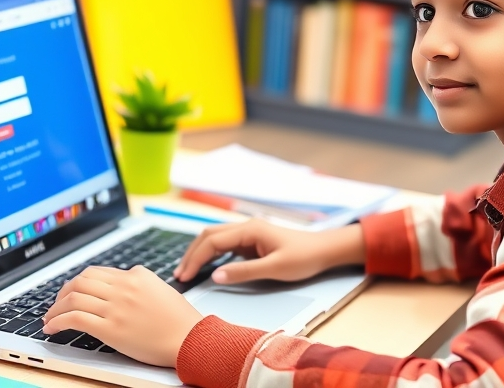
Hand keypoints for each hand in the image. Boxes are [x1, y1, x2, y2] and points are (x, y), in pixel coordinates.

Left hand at [41, 265, 201, 367]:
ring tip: (49, 318)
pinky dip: (57, 321)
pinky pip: (74, 318)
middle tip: (57, 304)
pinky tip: (52, 328)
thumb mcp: (160, 289)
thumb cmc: (180, 320)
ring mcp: (116, 307)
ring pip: (73, 297)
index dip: (78, 283)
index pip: (97, 272)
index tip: (71, 292)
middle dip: (63, 292)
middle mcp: (124, 287)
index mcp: (136, 275)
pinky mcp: (110, 328)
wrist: (190, 339)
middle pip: (80, 280)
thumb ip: (138, 284)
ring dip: (55, 308)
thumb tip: (119, 284)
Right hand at [174, 219, 364, 284]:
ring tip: (187, 271)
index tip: (184, 276)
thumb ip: (244, 272)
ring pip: (214, 238)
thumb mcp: (275, 268)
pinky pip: (225, 245)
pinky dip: (211, 254)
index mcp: (249, 229)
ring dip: (199, 253)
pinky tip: (206, 267)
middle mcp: (245, 227)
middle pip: (208, 236)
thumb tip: (215, 275)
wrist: (324, 250)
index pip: (212, 241)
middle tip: (179, 275)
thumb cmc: (303, 258)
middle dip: (191, 254)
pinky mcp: (251, 241)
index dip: (195, 259)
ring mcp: (248, 233)